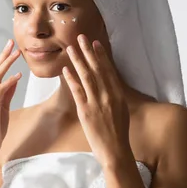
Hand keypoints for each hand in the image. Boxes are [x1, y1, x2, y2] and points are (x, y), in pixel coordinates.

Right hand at [0, 39, 21, 156]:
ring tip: (17, 53)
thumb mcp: (4, 106)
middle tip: (11, 42)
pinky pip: (0, 90)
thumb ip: (8, 92)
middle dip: (3, 55)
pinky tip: (18, 75)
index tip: (11, 47)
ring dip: (7, 63)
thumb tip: (15, 78)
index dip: (3, 58)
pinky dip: (9, 81)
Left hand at [62, 34, 132, 168]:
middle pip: (97, 69)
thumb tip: (109, 84)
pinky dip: (71, 79)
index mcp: (118, 94)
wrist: (116, 151)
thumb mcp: (121, 110)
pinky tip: (65, 69)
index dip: (101, 55)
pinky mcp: (86, 111)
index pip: (108, 70)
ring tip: (70, 48)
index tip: (95, 43)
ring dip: (78, 60)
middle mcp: (108, 95)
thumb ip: (114, 96)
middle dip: (88, 51)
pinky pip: (77, 91)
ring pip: (86, 76)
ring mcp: (97, 103)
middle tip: (80, 37)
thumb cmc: (118, 132)